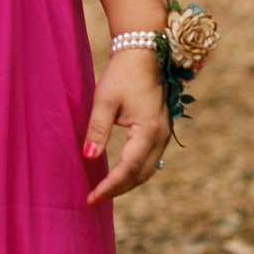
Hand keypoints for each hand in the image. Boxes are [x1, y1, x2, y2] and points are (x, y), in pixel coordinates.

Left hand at [82, 44, 172, 204]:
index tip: (91, 198)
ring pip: (148, 170)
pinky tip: (120, 174)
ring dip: (128, 183)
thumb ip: (97, 130)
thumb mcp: (104, 100)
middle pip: (140, 175)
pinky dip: (135, 171)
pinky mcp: (162, 131)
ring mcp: (165, 135)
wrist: (143, 54)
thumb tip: (88, 157)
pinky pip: (150, 160)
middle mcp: (161, 137)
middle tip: (94, 198)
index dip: (109, 186)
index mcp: (148, 131)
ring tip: (105, 190)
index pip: (127, 169)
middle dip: (118, 189)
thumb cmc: (122, 74)